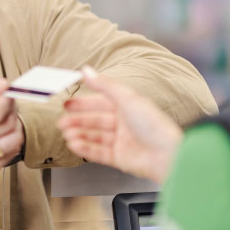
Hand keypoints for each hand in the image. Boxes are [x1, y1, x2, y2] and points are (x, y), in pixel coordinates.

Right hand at [0, 74, 23, 179]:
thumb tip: (4, 86)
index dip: (7, 100)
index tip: (4, 95)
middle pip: (6, 125)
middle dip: (11, 112)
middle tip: (4, 106)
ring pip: (11, 143)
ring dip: (13, 129)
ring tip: (3, 121)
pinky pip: (7, 158)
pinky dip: (9, 145)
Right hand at [57, 66, 182, 183]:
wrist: (167, 155)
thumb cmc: (154, 125)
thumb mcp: (126, 98)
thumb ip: (104, 84)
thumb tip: (86, 70)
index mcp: (128, 107)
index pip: (100, 103)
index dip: (83, 104)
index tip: (67, 104)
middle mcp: (124, 123)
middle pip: (96, 121)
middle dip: (78, 121)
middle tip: (62, 122)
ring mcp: (122, 141)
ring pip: (95, 137)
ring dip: (79, 134)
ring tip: (66, 134)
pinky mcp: (120, 158)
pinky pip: (98, 152)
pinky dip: (85, 148)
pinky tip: (74, 145)